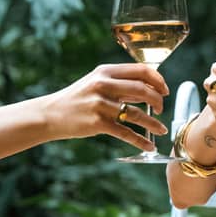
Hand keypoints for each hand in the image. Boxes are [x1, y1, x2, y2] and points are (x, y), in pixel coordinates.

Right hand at [48, 63, 168, 151]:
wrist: (51, 113)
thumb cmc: (78, 98)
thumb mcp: (96, 82)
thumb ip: (120, 83)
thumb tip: (150, 86)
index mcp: (105, 71)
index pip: (141, 70)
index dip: (158, 80)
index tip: (164, 90)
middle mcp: (103, 85)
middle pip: (143, 90)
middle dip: (158, 101)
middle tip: (161, 109)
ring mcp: (100, 104)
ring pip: (137, 114)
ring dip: (153, 123)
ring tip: (161, 130)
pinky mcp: (98, 123)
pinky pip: (126, 133)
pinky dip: (140, 140)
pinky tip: (149, 145)